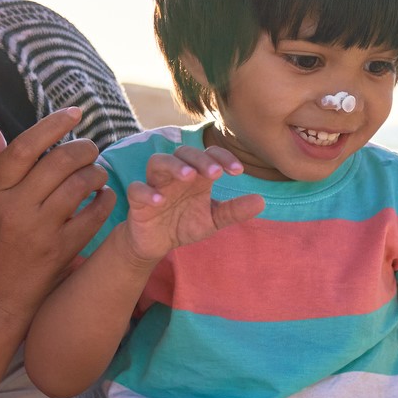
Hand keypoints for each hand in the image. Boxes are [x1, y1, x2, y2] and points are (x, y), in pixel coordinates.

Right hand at [0, 109, 114, 326]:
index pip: (24, 148)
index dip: (52, 126)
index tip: (74, 113)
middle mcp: (15, 209)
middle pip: (58, 163)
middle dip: (83, 148)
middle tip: (90, 148)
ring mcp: (40, 231)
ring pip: (79, 186)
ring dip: (96, 173)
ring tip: (97, 172)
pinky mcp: (61, 251)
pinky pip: (93, 217)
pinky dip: (104, 201)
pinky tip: (105, 195)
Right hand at [107, 143, 264, 266]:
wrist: (155, 244)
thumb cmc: (184, 224)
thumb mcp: (213, 219)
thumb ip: (234, 210)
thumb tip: (261, 201)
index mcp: (196, 175)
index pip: (209, 154)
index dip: (223, 157)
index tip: (238, 171)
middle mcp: (175, 175)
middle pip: (184, 153)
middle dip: (201, 160)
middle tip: (216, 173)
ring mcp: (155, 185)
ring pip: (158, 162)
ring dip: (174, 166)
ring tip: (189, 176)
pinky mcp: (137, 201)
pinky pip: (137, 189)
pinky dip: (147, 192)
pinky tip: (160, 200)